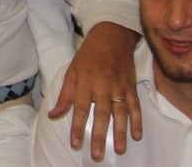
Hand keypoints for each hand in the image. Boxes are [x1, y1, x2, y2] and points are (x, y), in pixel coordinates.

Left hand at [48, 22, 141, 160]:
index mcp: (85, 81)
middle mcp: (103, 85)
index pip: (80, 108)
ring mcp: (119, 86)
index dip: (78, 127)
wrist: (111, 36)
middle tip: (97, 154)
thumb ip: (65, 95)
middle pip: (101, 114)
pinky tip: (137, 135)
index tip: (76, 144)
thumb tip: (53, 115)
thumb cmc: (88, 55)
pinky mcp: (131, 86)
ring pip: (120, 112)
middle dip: (99, 135)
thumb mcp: (72, 71)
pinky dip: (137, 121)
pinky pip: (135, 106)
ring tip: (120, 150)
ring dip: (120, 132)